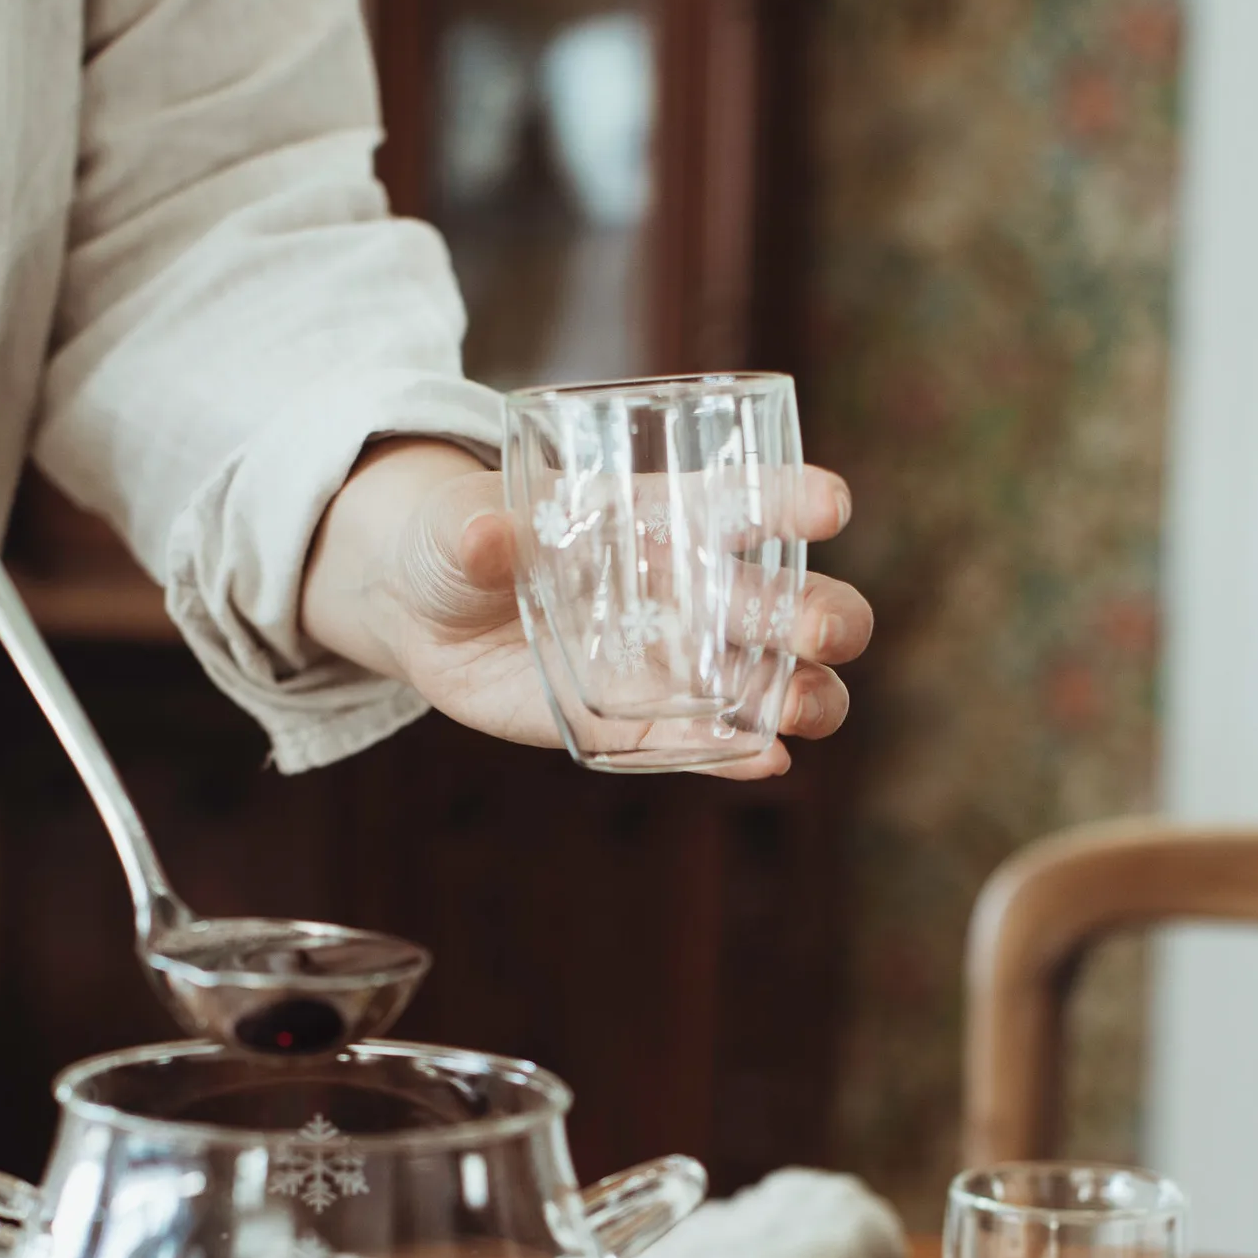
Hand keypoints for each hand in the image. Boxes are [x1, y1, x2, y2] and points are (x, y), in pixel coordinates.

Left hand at [302, 441, 871, 778]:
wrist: (427, 616)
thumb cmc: (455, 539)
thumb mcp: (456, 526)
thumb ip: (476, 531)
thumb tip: (485, 538)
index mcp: (657, 516)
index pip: (739, 501)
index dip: (790, 497)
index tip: (830, 504)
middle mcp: (685, 589)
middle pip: (779, 600)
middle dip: (817, 613)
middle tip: (825, 631)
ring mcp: (672, 663)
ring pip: (766, 680)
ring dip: (800, 692)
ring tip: (805, 709)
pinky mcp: (642, 725)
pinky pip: (706, 745)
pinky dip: (740, 755)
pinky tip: (768, 760)